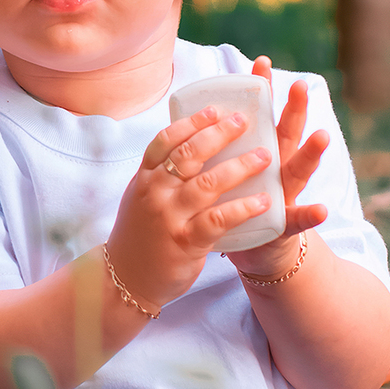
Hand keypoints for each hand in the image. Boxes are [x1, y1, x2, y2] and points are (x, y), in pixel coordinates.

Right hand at [105, 106, 273, 309]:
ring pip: (208, 183)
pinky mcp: (187, 242)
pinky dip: (243, 208)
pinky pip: (219, 220)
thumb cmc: (140, 233)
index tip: (215, 110)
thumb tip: (192, 141)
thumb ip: (161, 172)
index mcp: (145, 178)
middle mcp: (155, 193)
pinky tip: (263, 201)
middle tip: (243, 122)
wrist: (125, 278)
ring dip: (239, 167)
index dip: (192, 122)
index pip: (166, 140)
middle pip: (189, 155)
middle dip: (219, 134)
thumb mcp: (140, 196)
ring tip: (264, 156)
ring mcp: (170, 217)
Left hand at [228, 57, 327, 278]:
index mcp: (260, 152)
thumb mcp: (227, 170)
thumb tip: (198, 109)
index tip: (260, 62)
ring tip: (321, 135)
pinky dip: (310, 215)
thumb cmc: (235, 205)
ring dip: (311, 153)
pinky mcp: (285, 224)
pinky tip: (322, 210)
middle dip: (294, 109)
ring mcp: (285, 194)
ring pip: (299, 169)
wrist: (254, 248)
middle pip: (285, 133)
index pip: (261, 115)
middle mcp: (277, 168)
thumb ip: (219, 145)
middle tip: (299, 85)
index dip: (262, 90)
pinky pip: (298, 220)